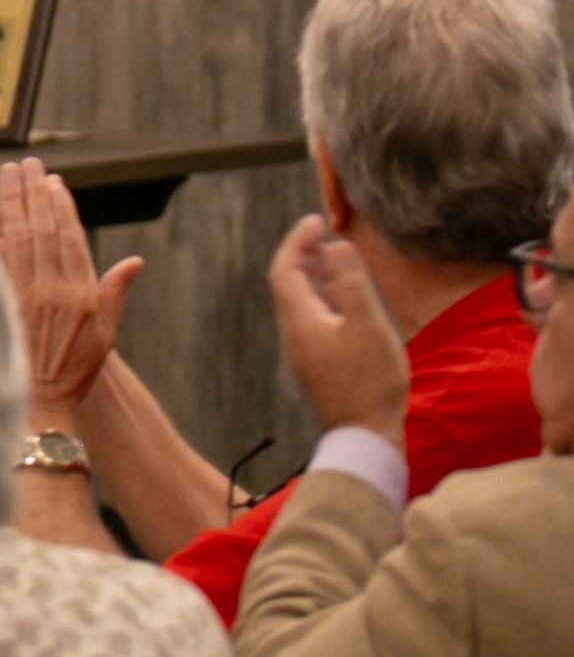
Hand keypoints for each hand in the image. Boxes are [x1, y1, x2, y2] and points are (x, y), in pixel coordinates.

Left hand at [0, 157, 141, 418]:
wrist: (42, 399)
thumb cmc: (77, 367)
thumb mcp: (107, 333)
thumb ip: (116, 291)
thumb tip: (137, 260)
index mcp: (80, 294)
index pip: (69, 238)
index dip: (61, 207)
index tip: (53, 182)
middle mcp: (51, 290)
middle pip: (40, 230)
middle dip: (32, 193)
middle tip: (26, 164)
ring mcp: (23, 296)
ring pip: (16, 238)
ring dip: (10, 203)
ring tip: (7, 174)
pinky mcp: (0, 303)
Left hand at [269, 213, 410, 444]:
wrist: (366, 436)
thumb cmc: (371, 381)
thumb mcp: (367, 325)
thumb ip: (351, 283)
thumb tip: (335, 246)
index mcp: (300, 320)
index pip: (285, 269)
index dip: (297, 241)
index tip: (316, 221)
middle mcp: (295, 334)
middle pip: (289, 283)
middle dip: (303, 254)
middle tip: (323, 233)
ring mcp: (305, 350)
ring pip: (301, 301)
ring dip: (313, 275)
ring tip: (333, 255)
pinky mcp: (319, 362)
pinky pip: (314, 318)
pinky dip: (324, 296)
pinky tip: (344, 297)